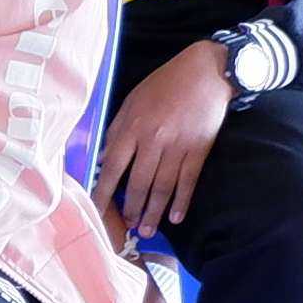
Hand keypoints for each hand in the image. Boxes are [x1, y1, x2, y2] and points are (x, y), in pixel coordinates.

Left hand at [100, 43, 234, 235]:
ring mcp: (178, 146)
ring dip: (154, 212)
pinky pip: (188, 180)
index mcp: (134, 126)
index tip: (96, 209)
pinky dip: (182, 201)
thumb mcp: (132, 101)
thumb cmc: (165, 84)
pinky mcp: (199, 149)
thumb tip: (101, 159)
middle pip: (139, 182)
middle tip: (127, 227)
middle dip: (132, 208)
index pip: (113, 166)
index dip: (104, 190)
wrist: (205, 72)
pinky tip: (176, 217)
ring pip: (163, 186)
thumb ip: (116, 130)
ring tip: (148, 230)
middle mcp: (154, 139)